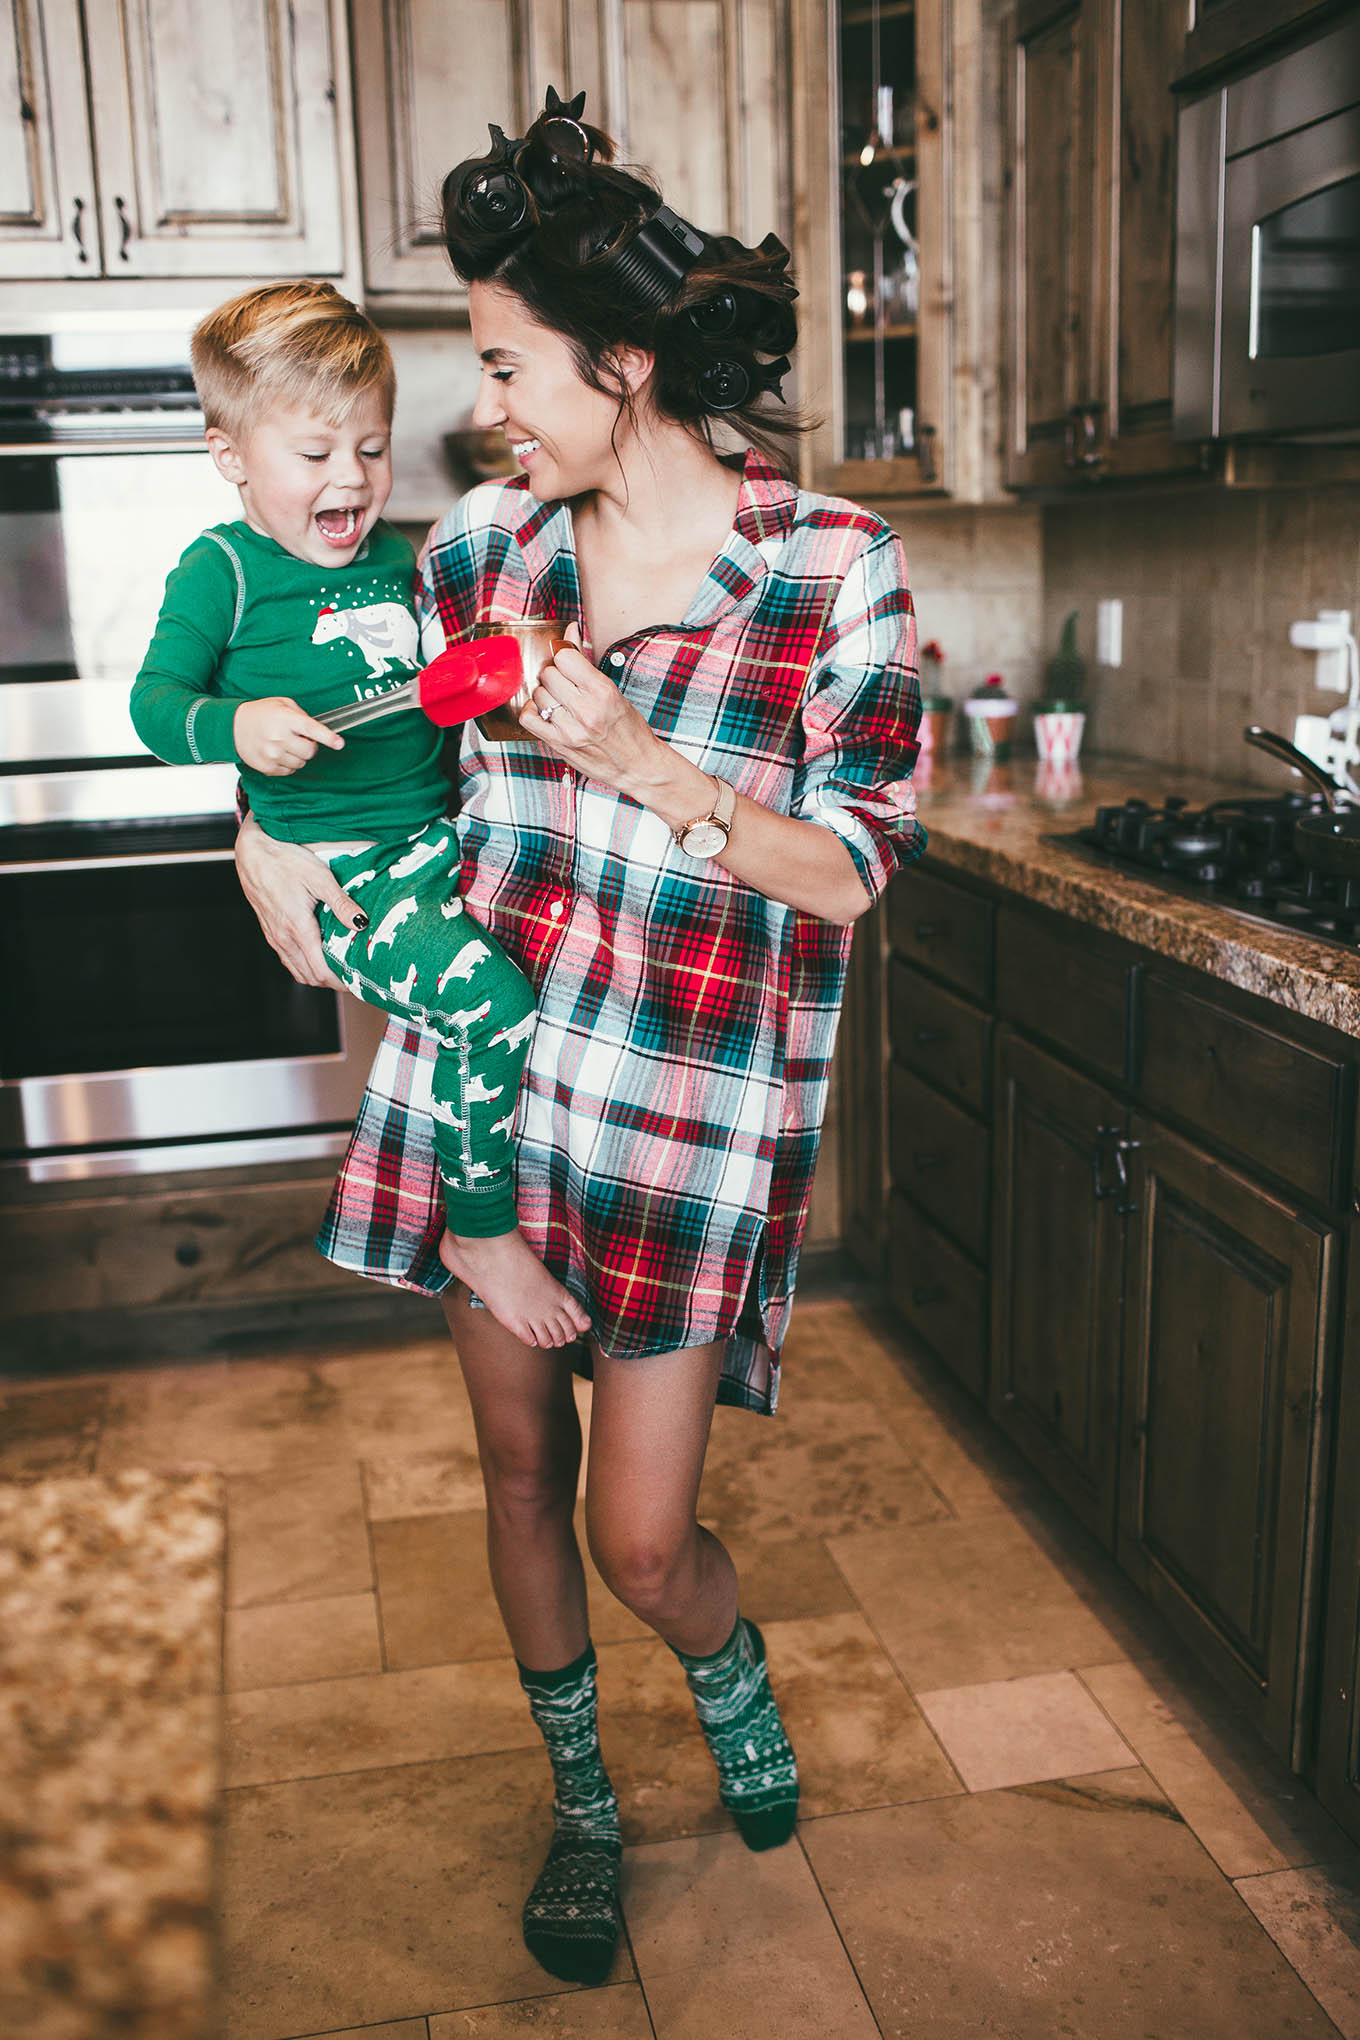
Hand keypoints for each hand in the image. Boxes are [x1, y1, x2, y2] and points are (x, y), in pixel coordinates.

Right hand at [234, 696, 343, 774]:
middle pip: (310, 751)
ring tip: (285, 744)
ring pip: (301, 763)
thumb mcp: (282, 704)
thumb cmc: (260, 713)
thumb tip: (318, 731)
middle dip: (309, 745)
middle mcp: (279, 738)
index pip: (312, 730)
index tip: (339, 743)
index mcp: (286, 719)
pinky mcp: (267, 767)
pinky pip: (290, 771)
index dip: (328, 738)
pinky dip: (288, 764)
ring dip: (298, 755)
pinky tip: (278, 752)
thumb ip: (302, 715)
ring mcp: (273, 754)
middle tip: (298, 738)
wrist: (232, 726)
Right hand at [234, 813, 365, 985]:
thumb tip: (361, 923)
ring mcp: (274, 936)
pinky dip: (304, 964)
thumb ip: (341, 903)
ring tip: (338, 969)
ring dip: (317, 975)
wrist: (252, 852)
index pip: (320, 971)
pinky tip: (317, 954)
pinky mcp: (269, 930)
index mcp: (297, 928)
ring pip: (297, 970)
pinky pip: (288, 958)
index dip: (340, 982)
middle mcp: (283, 937)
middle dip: (332, 982)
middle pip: (309, 977)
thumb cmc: (285, 860)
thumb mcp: (320, 878)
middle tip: (353, 978)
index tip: (357, 981)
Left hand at [517, 623, 664, 791]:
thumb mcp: (613, 691)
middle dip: (555, 676)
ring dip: (546, 695)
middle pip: (549, 674)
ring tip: (561, 703)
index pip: (565, 657)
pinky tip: (546, 712)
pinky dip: (533, 711)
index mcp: (602, 691)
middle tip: (567, 686)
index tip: (569, 664)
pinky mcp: (558, 744)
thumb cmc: (629, 729)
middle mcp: (586, 710)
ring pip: (538, 694)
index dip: (564, 657)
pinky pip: (529, 717)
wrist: (636, 765)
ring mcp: (570, 728)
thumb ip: (586, 662)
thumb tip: (570, 629)